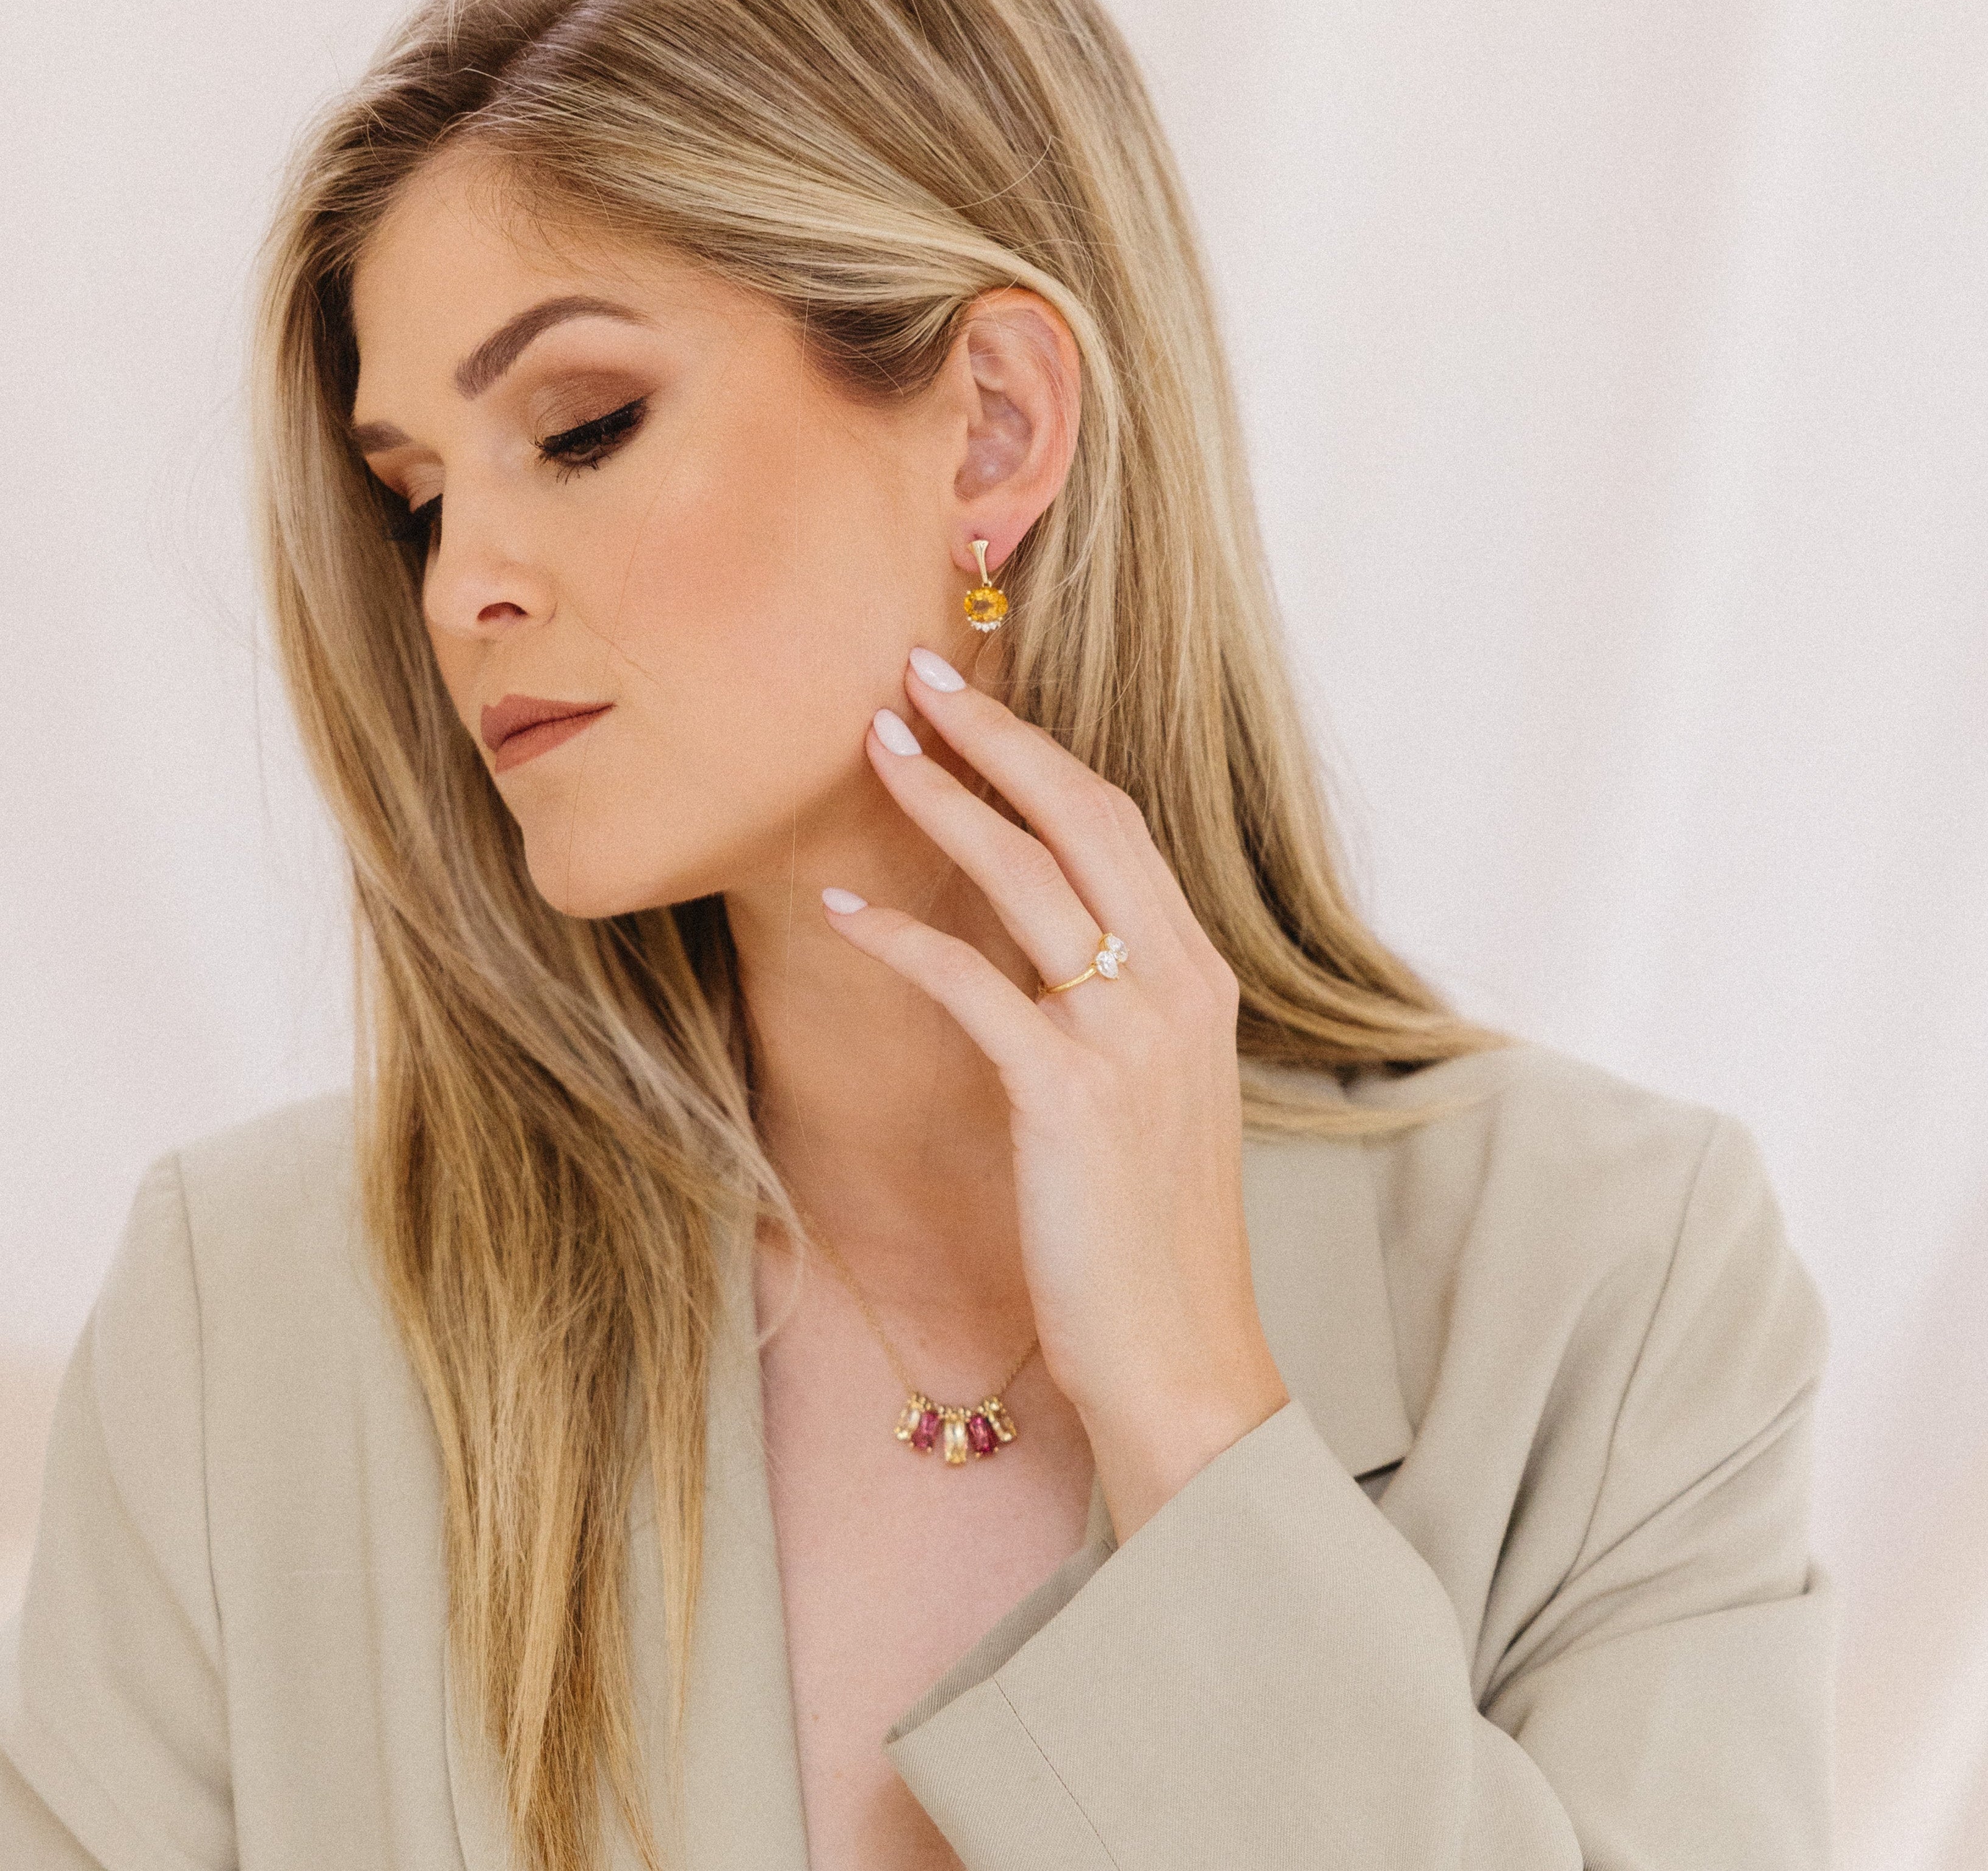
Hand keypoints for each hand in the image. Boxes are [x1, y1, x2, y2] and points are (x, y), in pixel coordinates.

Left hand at [821, 646, 1288, 1540]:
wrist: (1185, 1361)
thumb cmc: (1149, 1237)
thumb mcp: (1151, 1098)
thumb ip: (1109, 1010)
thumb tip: (1032, 948)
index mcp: (1200, 980)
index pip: (1119, 826)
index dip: (1041, 753)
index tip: (971, 699)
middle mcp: (1177, 989)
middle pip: (1084, 818)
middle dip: (997, 738)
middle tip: (914, 677)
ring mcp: (1131, 1038)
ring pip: (1030, 878)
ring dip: (944, 804)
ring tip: (875, 750)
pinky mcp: (1071, 1096)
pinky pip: (973, 984)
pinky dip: (901, 937)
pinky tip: (838, 908)